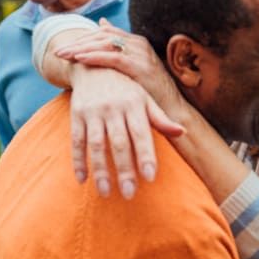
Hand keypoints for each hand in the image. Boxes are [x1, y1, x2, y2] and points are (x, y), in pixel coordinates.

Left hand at [55, 18, 182, 116]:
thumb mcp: (130, 72)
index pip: (104, 33)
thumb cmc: (147, 93)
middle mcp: (138, 44)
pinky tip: (80, 59)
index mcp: (135, 43)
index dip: (83, 39)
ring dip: (82, 48)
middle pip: (102, 36)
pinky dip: (95, 56)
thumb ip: (115, 54)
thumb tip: (101, 27)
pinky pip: (113, 57)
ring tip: (64, 55)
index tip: (64, 49)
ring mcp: (140, 54)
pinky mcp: (141, 66)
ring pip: (105, 43)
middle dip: (78, 43)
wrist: (170, 110)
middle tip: (58, 52)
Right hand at [68, 66, 180, 198]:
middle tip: (129, 193)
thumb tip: (182, 132)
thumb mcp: (144, 99)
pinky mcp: (76, 115)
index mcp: (134, 104)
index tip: (150, 177)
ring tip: (105, 192)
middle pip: (119, 143)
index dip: (146, 155)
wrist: (93, 65)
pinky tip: (82, 179)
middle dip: (124, 169)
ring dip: (100, 170)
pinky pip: (76, 141)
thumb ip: (160, 118)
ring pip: (97, 145)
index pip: (141, 134)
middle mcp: (113, 108)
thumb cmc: (125, 88)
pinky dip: (78, 161)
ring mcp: (93, 111)